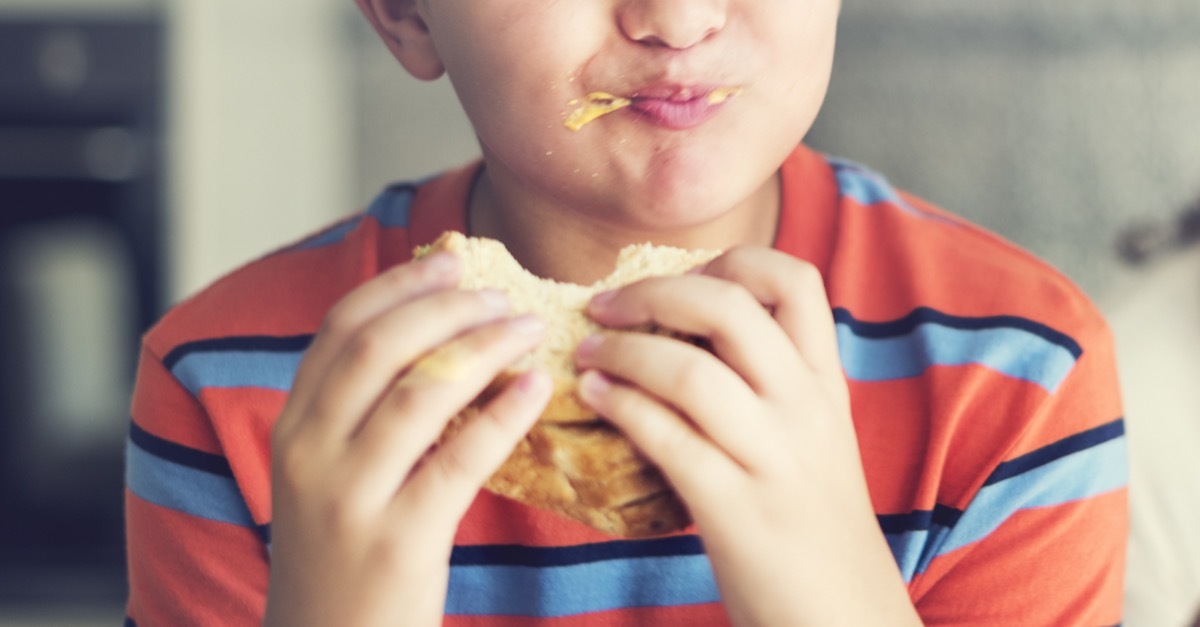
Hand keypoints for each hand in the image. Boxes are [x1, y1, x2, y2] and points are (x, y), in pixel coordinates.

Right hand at [264, 252, 551, 626]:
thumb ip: (357, 417)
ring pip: (419, 390)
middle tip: (501, 294)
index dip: (399, 286)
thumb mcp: (326, 480)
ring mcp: (347, 497)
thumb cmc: (342, 564)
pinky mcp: (397, 541)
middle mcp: (308, 454)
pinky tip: (536, 387)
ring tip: (529, 329)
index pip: (340, 329)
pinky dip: (502, 412)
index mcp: (292, 429)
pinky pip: (458, 458)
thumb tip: (433, 348)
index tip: (451, 263)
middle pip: (378, 346)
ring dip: (482, 346)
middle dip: (445, 307)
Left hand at [574, 247, 919, 625]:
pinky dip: (620, 405)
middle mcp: (805, 409)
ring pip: (690, 371)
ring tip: (587, 352)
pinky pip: (667, 439)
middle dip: (653, 292)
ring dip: (623, 350)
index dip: (728, 259)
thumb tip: (682, 332)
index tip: (678, 277)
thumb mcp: (812, 436)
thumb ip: (769, 382)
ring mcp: (773, 459)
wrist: (844, 616)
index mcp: (824, 383)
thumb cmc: (811, 522)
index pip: (793, 279)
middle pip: (729, 306)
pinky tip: (594, 396)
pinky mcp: (736, 510)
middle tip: (605, 304)